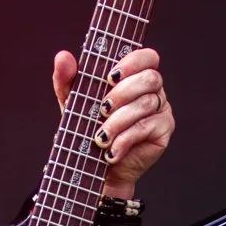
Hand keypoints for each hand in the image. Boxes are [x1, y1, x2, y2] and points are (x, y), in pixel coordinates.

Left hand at [55, 45, 174, 196]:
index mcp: (135, 76)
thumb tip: (63, 56)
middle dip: (123, 93)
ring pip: (146, 104)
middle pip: (150, 78)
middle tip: (102, 109)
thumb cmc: (87, 130)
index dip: (133, 61)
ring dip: (119, 120)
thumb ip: (67, 78)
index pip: (147, 57)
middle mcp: (153, 90)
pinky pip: (147, 127)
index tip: (110, 76)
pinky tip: (111, 150)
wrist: (94, 169)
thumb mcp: (72, 102)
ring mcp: (161, 110)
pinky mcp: (163, 131)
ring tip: (101, 137)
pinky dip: (125, 138)